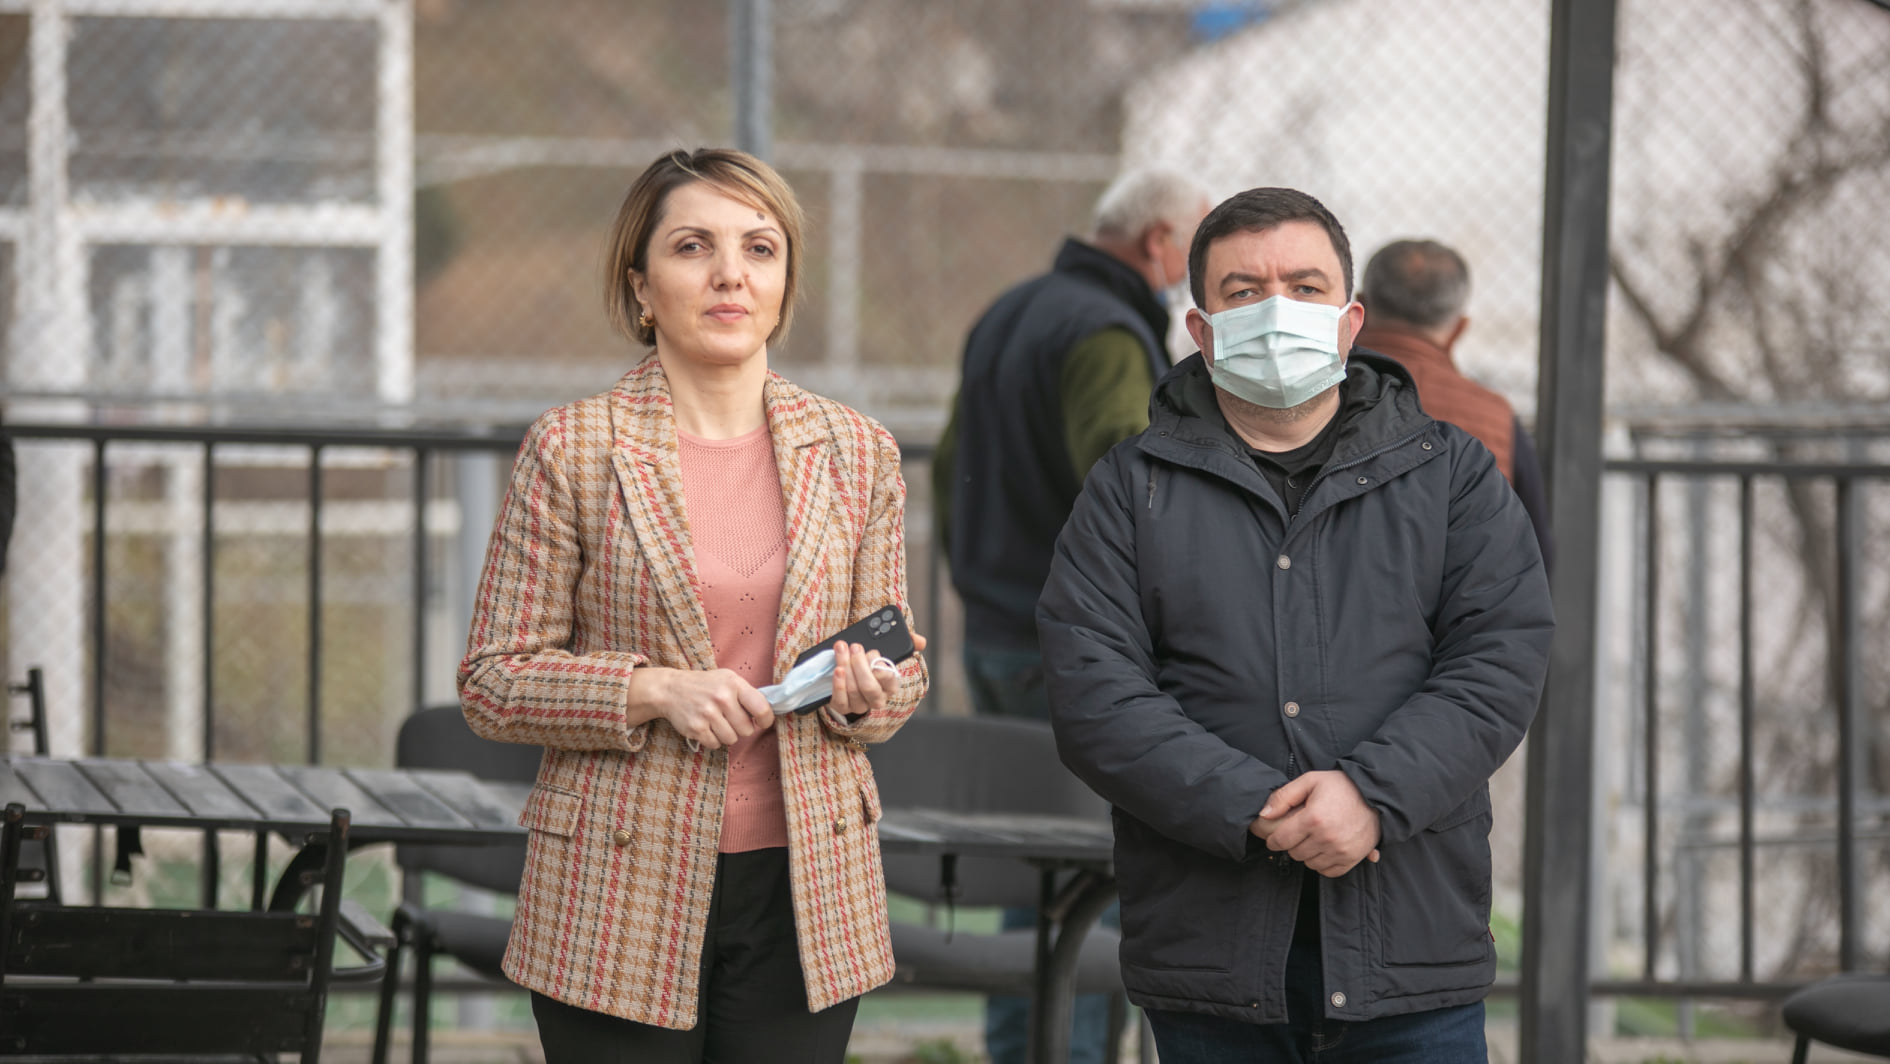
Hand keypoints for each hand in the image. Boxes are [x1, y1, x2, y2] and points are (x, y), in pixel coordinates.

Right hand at [632, 667, 773, 750]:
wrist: (671, 689)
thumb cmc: (705, 685)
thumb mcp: (727, 679)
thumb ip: (747, 694)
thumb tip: (768, 713)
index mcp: (734, 684)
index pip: (762, 708)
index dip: (766, 720)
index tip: (762, 723)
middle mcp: (722, 698)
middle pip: (747, 729)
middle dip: (741, 728)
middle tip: (730, 719)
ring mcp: (708, 714)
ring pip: (732, 739)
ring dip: (726, 735)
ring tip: (717, 722)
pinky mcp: (696, 728)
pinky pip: (716, 744)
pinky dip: (713, 739)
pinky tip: (706, 727)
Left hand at [827, 634, 926, 717]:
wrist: (851, 675)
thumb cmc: (871, 662)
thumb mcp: (888, 651)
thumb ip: (907, 643)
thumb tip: (920, 641)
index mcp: (891, 685)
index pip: (889, 679)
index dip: (880, 667)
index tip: (873, 652)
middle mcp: (877, 698)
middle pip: (869, 687)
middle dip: (860, 665)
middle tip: (854, 647)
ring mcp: (860, 705)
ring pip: (853, 690)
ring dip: (846, 666)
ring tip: (841, 649)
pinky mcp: (843, 707)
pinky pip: (841, 700)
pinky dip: (838, 685)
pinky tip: (837, 670)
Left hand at [1250, 771, 1381, 876]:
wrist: (1376, 795)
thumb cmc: (1341, 786)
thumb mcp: (1310, 780)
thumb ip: (1283, 797)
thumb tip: (1264, 815)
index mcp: (1313, 818)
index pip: (1281, 841)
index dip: (1273, 840)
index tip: (1275, 838)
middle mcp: (1327, 838)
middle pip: (1294, 854)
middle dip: (1292, 845)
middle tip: (1299, 833)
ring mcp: (1341, 850)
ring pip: (1310, 864)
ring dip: (1308, 854)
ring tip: (1314, 839)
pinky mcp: (1353, 858)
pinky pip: (1329, 872)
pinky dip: (1323, 864)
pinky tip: (1325, 850)